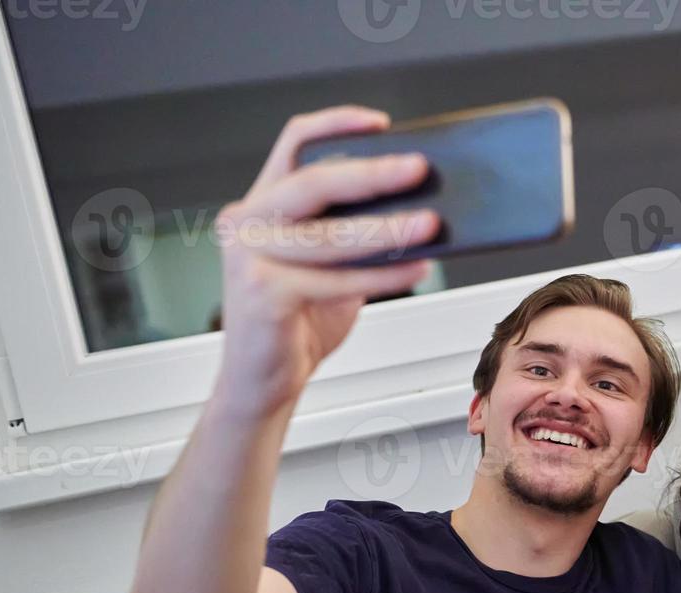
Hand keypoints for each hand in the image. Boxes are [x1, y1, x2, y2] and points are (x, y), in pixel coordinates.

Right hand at [214, 105, 440, 414]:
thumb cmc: (298, 322)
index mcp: (262, 205)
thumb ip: (353, 234)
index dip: (336, 125)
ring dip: (388, 229)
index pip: (293, 145)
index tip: (381, 123)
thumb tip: (420, 208)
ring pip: (329, 235)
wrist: (263, 381)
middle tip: (420, 168)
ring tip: (432, 225)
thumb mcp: (329, 266)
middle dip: (373, 174)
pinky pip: (335, 280)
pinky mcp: (262, 294)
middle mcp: (247, 221)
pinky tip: (415, 270)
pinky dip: (381, 277)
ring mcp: (250, 257)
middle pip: (313, 182)